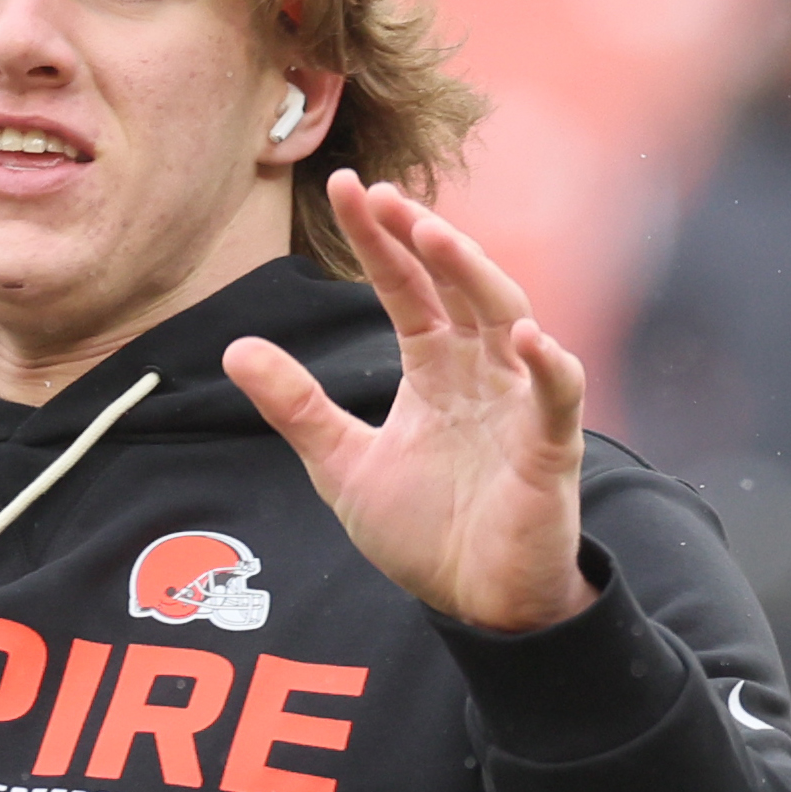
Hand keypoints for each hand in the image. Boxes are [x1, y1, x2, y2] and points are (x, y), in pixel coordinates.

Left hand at [223, 171, 595, 632]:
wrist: (477, 605)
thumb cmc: (424, 531)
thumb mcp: (341, 463)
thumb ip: (296, 406)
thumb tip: (234, 349)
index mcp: (434, 368)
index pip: (406, 288)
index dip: (380, 240)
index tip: (347, 186)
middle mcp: (480, 372)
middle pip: (457, 287)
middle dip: (423, 238)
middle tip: (383, 194)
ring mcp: (519, 404)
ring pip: (507, 320)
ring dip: (475, 277)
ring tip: (437, 235)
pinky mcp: (549, 449)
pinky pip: (556, 397)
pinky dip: (548, 366)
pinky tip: (529, 338)